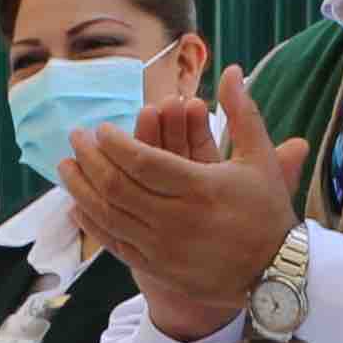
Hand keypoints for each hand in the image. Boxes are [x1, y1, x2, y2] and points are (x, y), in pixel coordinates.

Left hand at [63, 66, 306, 337]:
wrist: (276, 273)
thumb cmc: (267, 211)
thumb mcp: (259, 159)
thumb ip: (242, 113)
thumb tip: (233, 69)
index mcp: (200, 187)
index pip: (142, 161)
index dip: (115, 143)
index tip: (100, 129)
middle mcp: (177, 219)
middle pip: (118, 186)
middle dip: (90, 158)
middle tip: (75, 139)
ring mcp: (164, 248)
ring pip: (109, 215)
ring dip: (82, 188)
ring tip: (66, 166)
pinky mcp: (158, 269)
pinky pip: (115, 244)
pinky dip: (92, 224)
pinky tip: (76, 207)